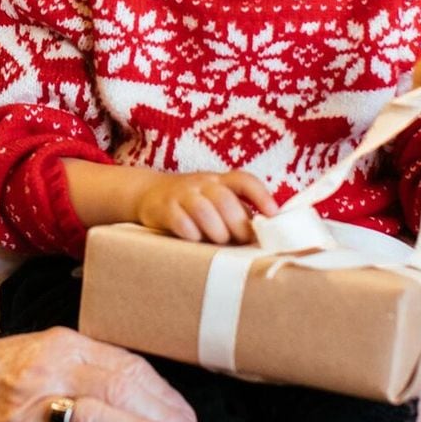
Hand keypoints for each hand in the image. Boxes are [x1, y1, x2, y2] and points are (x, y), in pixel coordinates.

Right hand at [0, 327, 202, 421]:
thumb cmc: (4, 371)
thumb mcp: (49, 352)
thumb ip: (92, 366)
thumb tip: (146, 392)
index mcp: (63, 345)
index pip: (125, 366)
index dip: (162, 393)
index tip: (186, 415)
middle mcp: (49, 370)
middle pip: (117, 389)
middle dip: (161, 416)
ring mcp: (31, 407)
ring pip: (94, 417)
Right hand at [135, 170, 277, 243]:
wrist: (147, 193)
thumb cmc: (192, 203)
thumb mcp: (215, 199)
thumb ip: (237, 213)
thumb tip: (267, 236)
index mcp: (219, 181)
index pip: (243, 180)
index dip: (261, 195)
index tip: (273, 214)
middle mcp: (201, 183)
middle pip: (224, 199)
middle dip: (237, 224)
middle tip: (240, 241)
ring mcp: (181, 194)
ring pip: (203, 210)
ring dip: (216, 231)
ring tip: (218, 241)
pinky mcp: (163, 208)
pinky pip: (180, 222)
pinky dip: (191, 234)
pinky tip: (194, 239)